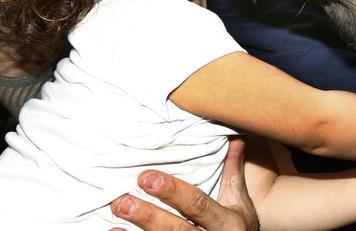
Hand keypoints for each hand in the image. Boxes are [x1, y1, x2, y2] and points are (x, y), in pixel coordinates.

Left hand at [109, 137, 257, 229]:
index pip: (197, 204)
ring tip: (117, 212)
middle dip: (148, 215)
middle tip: (122, 200)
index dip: (173, 192)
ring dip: (139, 229)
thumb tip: (234, 134)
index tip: (147, 177)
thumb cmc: (238, 224)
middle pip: (177, 229)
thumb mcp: (238, 197)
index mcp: (227, 221)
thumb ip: (232, 168)